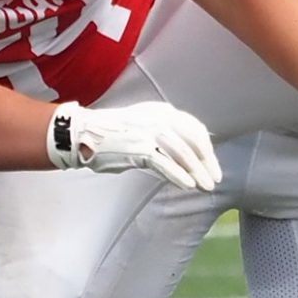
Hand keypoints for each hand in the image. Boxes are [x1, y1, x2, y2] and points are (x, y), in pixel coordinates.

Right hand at [47, 101, 220, 191]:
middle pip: (194, 142)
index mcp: (164, 111)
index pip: (195, 129)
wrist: (83, 133)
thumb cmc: (113, 133)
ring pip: (184, 155)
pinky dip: (179, 176)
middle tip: (214, 178)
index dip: (207, 148)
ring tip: (204, 187)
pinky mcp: (141, 148)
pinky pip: (166, 165)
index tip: (212, 163)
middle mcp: (161, 118)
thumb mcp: (144, 124)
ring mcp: (151, 132)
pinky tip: (188, 186)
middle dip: (207, 162)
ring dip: (197, 173)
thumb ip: (165, 133)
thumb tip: (187, 153)